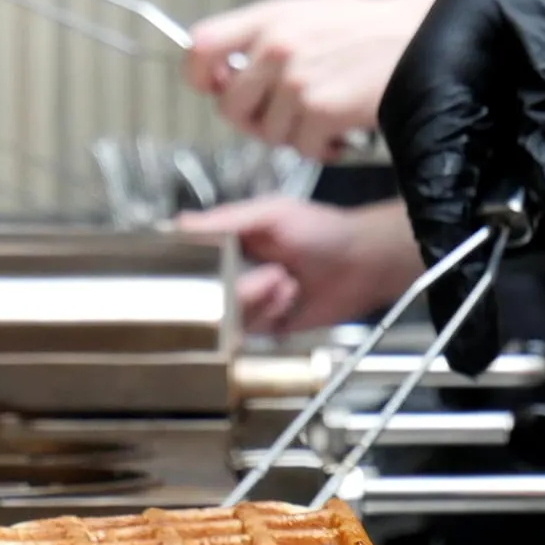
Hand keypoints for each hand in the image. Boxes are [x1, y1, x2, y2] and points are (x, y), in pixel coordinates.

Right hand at [177, 196, 422, 335]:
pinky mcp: (264, 324)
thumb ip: (228, 220)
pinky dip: (269, 315)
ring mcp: (248, 300)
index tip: (203, 269)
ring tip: (288, 284)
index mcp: (229, 242)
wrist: (362, 264)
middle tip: (274, 273)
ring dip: (260, 300)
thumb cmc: (323, 231)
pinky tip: (290, 300)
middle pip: (208, 292)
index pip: (192, 258)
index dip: (191, 266)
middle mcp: (233, 272)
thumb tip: (181, 223)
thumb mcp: (274, 213)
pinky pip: (247, 330)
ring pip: (226, 313)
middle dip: (242, 286)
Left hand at [185, 0, 431, 159]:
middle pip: (229, 106)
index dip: (199, 75)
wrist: (426, 35)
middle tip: (286, 116)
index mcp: (269, 18)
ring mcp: (297, 80)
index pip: (200, 45)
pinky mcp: (321, 109)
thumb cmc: (371, 30)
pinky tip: (343, 129)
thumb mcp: (309, 16)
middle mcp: (276, 46)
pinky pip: (301, 148)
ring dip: (296, 135)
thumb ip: (263, 40)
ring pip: (268, 134)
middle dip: (255, 120)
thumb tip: (223, 76)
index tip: (215, 87)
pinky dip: (322, 148)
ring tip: (326, 115)